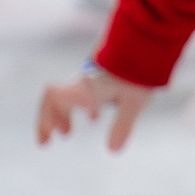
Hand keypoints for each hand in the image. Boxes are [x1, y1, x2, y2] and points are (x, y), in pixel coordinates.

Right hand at [37, 68, 156, 151]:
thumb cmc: (140, 73)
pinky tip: (94, 115)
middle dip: (48, 121)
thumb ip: (122, 125)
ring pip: (65, 95)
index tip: (49, 139)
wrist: (148, 44)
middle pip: (53, 99)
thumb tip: (113, 150)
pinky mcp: (98, 73)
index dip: (47, 119)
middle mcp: (82, 82)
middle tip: (46, 141)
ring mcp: (89, 77)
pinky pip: (79, 91)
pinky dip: (77, 106)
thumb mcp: (134, 102)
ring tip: (67, 132)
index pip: (54, 98)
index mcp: (86, 88)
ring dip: (62, 115)